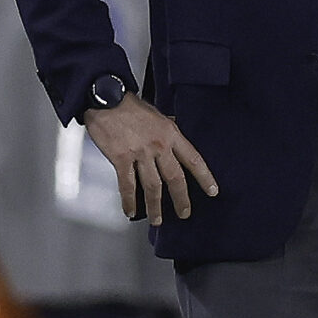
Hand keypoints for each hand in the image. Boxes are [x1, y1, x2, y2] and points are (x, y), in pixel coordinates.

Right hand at [81, 93, 218, 225]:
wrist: (105, 97)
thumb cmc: (128, 104)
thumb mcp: (156, 112)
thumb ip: (167, 126)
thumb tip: (175, 129)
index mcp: (170, 133)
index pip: (193, 159)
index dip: (204, 177)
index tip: (212, 191)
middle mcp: (159, 145)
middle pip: (175, 178)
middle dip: (181, 199)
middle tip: (185, 213)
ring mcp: (140, 153)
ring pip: (153, 186)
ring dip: (156, 206)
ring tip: (158, 220)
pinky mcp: (121, 158)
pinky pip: (127, 185)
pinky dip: (129, 200)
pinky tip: (130, 211)